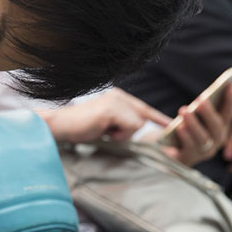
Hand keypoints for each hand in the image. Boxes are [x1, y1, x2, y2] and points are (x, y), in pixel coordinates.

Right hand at [37, 87, 172, 143]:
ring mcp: (115, 101)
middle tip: (110, 133)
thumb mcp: (106, 124)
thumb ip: (121, 124)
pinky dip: (118, 135)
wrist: (60, 126)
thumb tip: (137, 131)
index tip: (171, 124)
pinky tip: (102, 131)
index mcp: (117, 97)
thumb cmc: (80, 129)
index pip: (143, 108)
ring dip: (122, 135)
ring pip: (137, 124)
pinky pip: (130, 127)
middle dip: (129, 132)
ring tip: (103, 132)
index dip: (158, 117)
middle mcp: (118, 96)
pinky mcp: (112, 110)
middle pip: (142, 118)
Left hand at [156, 85, 231, 165]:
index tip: (229, 85)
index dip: (230, 100)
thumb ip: (209, 108)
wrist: (174, 154)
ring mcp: (203, 152)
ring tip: (184, 110)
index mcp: (221, 129)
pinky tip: (179, 127)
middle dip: (208, 112)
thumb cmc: (189, 129)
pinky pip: (188, 148)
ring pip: (202, 138)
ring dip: (193, 123)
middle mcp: (216, 142)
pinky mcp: (188, 158)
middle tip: (200, 99)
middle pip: (216, 127)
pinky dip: (185, 137)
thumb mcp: (199, 118)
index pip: (228, 114)